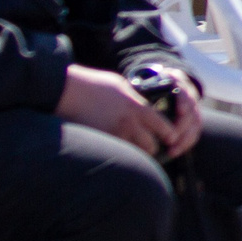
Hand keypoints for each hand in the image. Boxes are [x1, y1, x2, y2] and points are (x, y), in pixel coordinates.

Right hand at [57, 66, 187, 156]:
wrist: (69, 90)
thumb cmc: (95, 84)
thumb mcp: (123, 87)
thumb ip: (135, 100)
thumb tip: (144, 105)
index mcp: (137, 108)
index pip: (162, 126)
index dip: (169, 134)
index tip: (171, 138)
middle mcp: (128, 123)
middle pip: (149, 145)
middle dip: (153, 148)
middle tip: (154, 149)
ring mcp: (112, 135)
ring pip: (132, 153)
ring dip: (135, 155)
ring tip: (136, 155)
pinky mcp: (98, 141)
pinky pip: (114, 154)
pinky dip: (119, 156)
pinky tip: (118, 154)